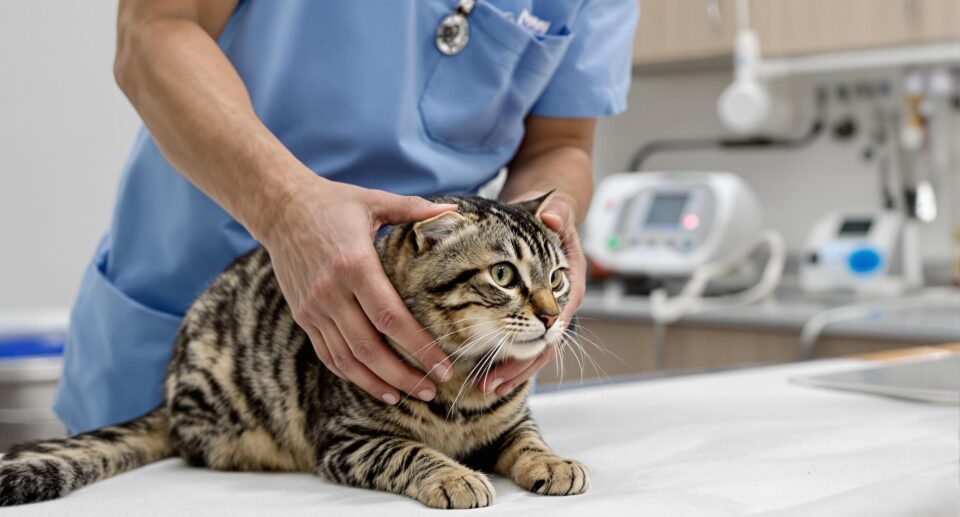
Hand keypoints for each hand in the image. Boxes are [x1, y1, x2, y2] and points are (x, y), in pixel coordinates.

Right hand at [259, 174, 456, 403]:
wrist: (279, 208)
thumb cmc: (333, 203)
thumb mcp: (373, 201)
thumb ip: (413, 209)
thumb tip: (452, 210)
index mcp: (354, 265)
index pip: (391, 318)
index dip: (419, 347)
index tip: (442, 365)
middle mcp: (331, 292)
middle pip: (370, 348)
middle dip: (404, 375)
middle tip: (433, 390)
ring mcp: (313, 308)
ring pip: (347, 359)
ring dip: (378, 383)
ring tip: (408, 396)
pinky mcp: (303, 316)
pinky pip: (328, 355)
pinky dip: (352, 375)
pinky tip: (376, 386)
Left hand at [479, 192, 586, 395]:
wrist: (547, 218)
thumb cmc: (551, 215)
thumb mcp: (556, 210)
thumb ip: (557, 212)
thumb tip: (550, 216)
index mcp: (570, 283)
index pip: (557, 317)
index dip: (537, 337)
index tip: (514, 348)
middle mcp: (560, 304)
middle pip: (544, 345)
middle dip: (517, 366)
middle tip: (490, 383)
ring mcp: (546, 314)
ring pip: (533, 351)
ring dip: (510, 370)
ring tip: (485, 387)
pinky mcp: (531, 316)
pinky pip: (523, 344)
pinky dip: (506, 360)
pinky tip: (488, 374)